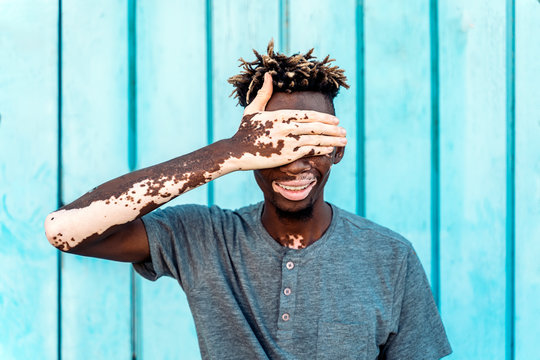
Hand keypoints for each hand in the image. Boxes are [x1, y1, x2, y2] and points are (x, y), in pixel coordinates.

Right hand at [229, 73, 346, 169]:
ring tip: (343, 141)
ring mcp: (289, 141)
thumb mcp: (253, 109)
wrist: (236, 152)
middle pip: (317, 127)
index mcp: (281, 115)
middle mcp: (287, 127)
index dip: (324, 118)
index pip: (309, 115)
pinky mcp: (288, 155)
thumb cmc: (244, 131)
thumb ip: (264, 93)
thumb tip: (268, 75)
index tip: (335, 120)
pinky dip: (322, 150)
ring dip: (332, 140)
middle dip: (333, 129)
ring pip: (317, 140)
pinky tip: (330, 150)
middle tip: (344, 131)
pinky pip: (310, 151)